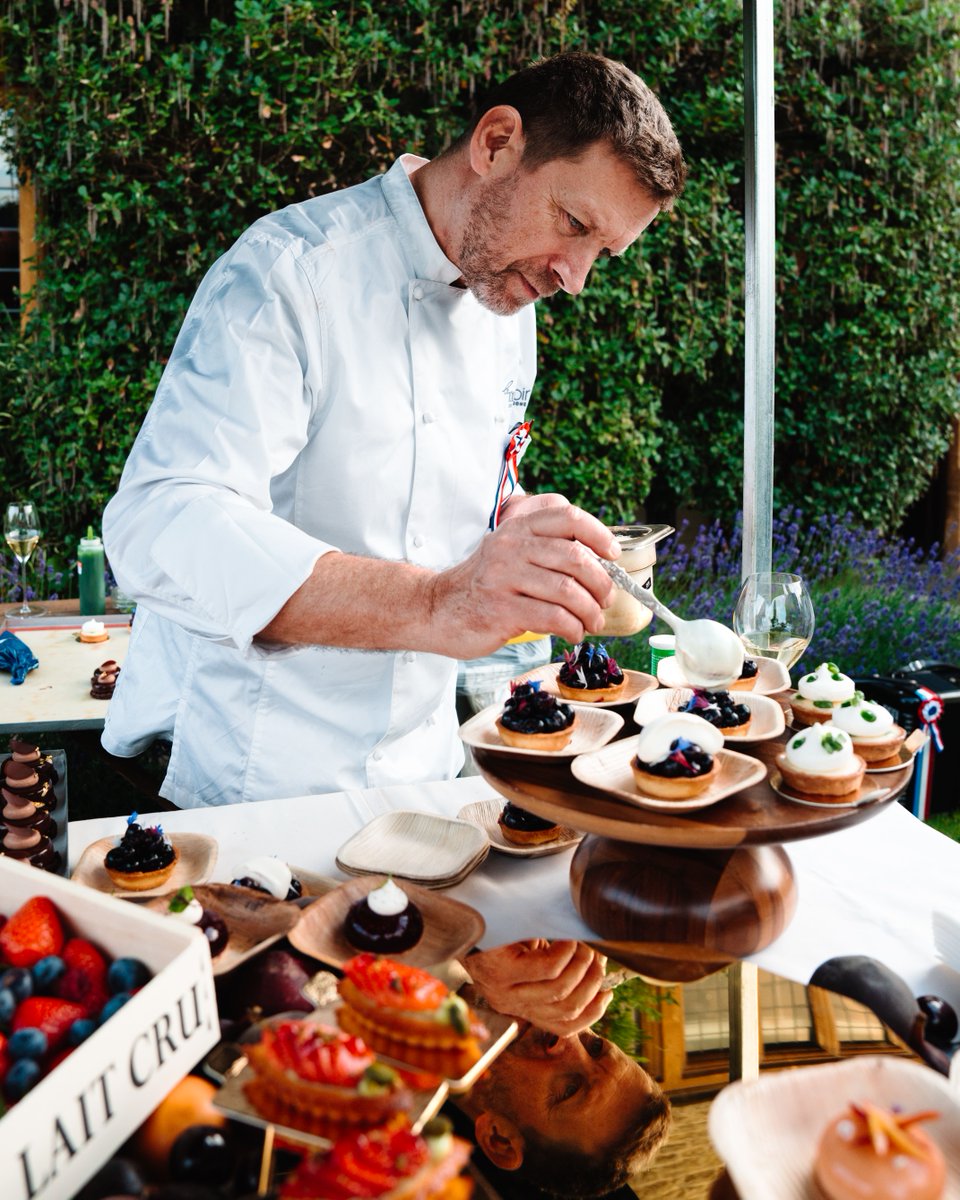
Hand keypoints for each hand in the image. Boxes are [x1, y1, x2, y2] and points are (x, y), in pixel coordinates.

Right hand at [429, 499, 620, 657]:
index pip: (567, 516)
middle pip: (575, 557)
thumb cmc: (484, 584)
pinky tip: (573, 632)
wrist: (437, 609)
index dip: (598, 534)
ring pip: (568, 591)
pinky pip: (553, 617)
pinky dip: (573, 627)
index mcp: (517, 527)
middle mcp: (511, 546)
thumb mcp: (508, 551)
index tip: (612, 555)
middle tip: (605, 599)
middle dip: (601, 583)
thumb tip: (597, 561)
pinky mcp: (502, 609)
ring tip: (592, 621)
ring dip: (590, 611)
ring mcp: (504, 577)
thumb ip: (543, 546)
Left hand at [461, 939, 611, 1035]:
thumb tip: (598, 976)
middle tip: (599, 959)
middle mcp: (510, 1004)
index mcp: (520, 1007)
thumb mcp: (530, 959)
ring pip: (560, 989)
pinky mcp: (501, 969)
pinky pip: (548, 967)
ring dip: (583, 965)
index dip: (592, 1013)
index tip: (607, 993)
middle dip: (592, 983)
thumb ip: (556, 973)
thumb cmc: (503, 934)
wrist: (465, 914)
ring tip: (585, 945)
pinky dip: (567, 952)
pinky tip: (568, 939)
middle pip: (566, 1009)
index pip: (563, 1027)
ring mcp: (503, 988)